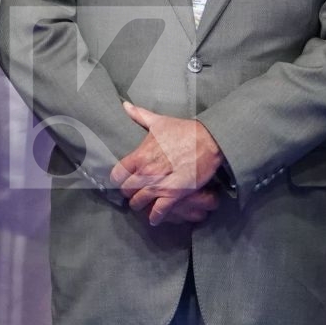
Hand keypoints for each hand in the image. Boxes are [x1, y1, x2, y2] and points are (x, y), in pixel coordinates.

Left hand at [110, 102, 223, 225]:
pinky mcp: (174, 195)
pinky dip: (155, 217)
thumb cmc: (183, 131)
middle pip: (126, 191)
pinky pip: (158, 211)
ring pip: (139, 203)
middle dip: (129, 192)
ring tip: (141, 204)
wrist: (208, 141)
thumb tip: (125, 106)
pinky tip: (154, 218)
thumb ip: (139, 115)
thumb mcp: (159, 121)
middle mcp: (146, 173)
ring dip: (139, 204)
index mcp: (140, 156)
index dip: (118, 178)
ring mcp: (159, 185)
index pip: (117, 175)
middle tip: (133, 192)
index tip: (122, 179)